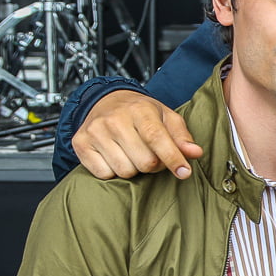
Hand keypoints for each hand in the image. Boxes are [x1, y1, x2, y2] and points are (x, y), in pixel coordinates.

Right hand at [72, 89, 203, 179]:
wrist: (105, 101)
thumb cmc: (141, 113)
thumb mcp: (166, 117)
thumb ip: (182, 136)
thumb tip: (195, 153)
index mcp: (139, 110)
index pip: (157, 139)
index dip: (173, 159)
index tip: (184, 173)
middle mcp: (114, 119)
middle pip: (144, 162)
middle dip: (154, 165)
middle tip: (152, 155)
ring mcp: (94, 132)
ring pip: (124, 171)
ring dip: (134, 168)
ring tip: (133, 154)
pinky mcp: (80, 144)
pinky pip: (104, 174)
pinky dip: (113, 171)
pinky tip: (115, 156)